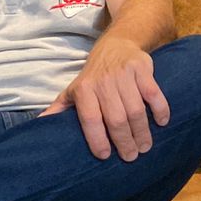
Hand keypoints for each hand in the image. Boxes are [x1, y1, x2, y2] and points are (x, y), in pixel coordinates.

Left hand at [41, 38, 169, 160]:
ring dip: (142, 132)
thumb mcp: (73, 89)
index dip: (97, 139)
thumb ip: (59, 109)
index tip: (105, 156)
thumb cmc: (94, 75)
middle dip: (125, 142)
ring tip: (144, 146)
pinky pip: (154, 94)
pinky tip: (162, 123)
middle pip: (116, 119)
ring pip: (136, 110)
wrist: (117, 44)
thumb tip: (39, 127)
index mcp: (84, 89)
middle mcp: (103, 82)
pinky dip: (160, 110)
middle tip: (131, 157)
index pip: (90, 119)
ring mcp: (124, 74)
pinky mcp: (143, 68)